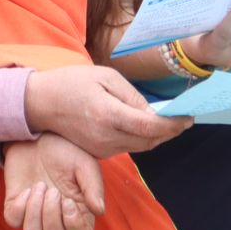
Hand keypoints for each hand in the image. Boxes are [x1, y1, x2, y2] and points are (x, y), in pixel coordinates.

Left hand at [2, 133, 103, 229]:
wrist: (38, 137)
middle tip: (53, 190)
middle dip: (51, 215)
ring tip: (40, 185)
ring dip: (35, 208)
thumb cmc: (66, 152)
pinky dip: (20, 204)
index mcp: (79, 212)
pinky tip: (28, 188)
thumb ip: (93, 188)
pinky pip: (13, 220)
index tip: (68, 202)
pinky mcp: (15, 207)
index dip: (74, 227)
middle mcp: (57, 219)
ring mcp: (34, 215)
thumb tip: (100, 211)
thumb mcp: (84, 165)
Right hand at [24, 65, 191, 157]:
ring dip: (158, 136)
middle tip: (184, 118)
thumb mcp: (105, 77)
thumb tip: (154, 112)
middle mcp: (106, 137)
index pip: (150, 126)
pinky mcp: (99, 152)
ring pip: (142, 146)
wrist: (41, 103)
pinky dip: (142, 138)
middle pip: (150, 140)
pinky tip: (147, 125)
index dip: (173, 124)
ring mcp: (102, 148)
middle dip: (171, 131)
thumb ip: (132, 96)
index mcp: (108, 115)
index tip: (188, 116)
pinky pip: (129, 147)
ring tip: (170, 121)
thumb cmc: (72, 83)